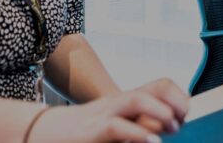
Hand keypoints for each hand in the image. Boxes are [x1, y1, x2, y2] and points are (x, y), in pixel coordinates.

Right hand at [29, 78, 189, 142]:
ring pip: (137, 100)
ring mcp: (103, 114)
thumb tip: (163, 129)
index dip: (179, 97)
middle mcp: (116, 102)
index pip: (161, 85)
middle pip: (155, 87)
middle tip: (180, 123)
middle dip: (176, 102)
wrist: (37, 133)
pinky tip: (152, 142)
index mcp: (124, 101)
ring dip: (161, 113)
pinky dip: (137, 134)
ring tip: (172, 128)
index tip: (184, 115)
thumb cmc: (79, 134)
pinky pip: (116, 127)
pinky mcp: (91, 133)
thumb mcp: (112, 126)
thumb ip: (134, 125)